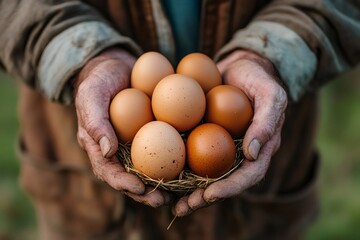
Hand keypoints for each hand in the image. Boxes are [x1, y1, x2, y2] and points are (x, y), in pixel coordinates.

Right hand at [74, 48, 171, 206]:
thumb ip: (95, 121)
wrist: (115, 66)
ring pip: (149, 169)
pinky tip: (191, 166)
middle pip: (131, 177)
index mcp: (98, 146)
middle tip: (163, 201)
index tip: (140, 190)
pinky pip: (164, 149)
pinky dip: (174, 159)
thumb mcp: (91, 95)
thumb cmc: (99, 79)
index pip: (108, 171)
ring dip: (163, 183)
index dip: (123, 183)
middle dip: (146, 193)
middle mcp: (118, 150)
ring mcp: (136, 143)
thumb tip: (107, 151)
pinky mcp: (153, 134)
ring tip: (180, 194)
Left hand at [173, 50, 287, 215]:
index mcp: (261, 149)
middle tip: (182, 208)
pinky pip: (193, 155)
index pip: (249, 176)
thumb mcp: (271, 95)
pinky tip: (163, 175)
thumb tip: (253, 155)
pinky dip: (181, 168)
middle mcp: (241, 153)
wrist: (241, 66)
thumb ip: (267, 122)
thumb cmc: (259, 79)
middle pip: (224, 183)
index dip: (230, 188)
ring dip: (189, 191)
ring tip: (170, 203)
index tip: (209, 195)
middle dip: (204, 198)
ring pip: (207, 175)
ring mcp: (223, 147)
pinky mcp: (207, 138)